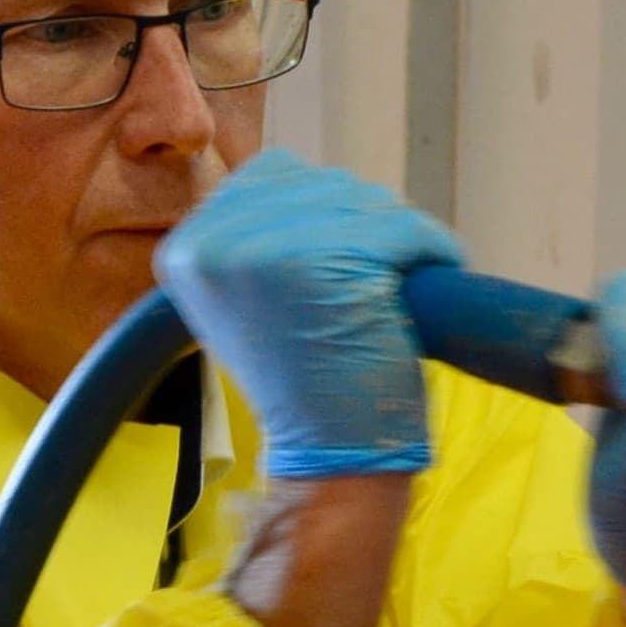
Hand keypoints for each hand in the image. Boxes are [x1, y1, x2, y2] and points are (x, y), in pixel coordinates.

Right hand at [156, 149, 463, 478]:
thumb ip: (261, 237)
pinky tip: (437, 271)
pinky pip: (404, 229)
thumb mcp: (250, 298)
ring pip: (366, 202)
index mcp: (188, 247)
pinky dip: (433, 248)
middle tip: (382, 274)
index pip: (274, 175)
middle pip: (323, 184)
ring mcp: (271, 251)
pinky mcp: (330, 265)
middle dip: (367, 221)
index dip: (325, 208)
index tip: (347, 251)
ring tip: (398, 283)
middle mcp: (216, 241)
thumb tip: (312, 184)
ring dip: (401, 235)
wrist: (329, 452)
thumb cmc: (306, 381)